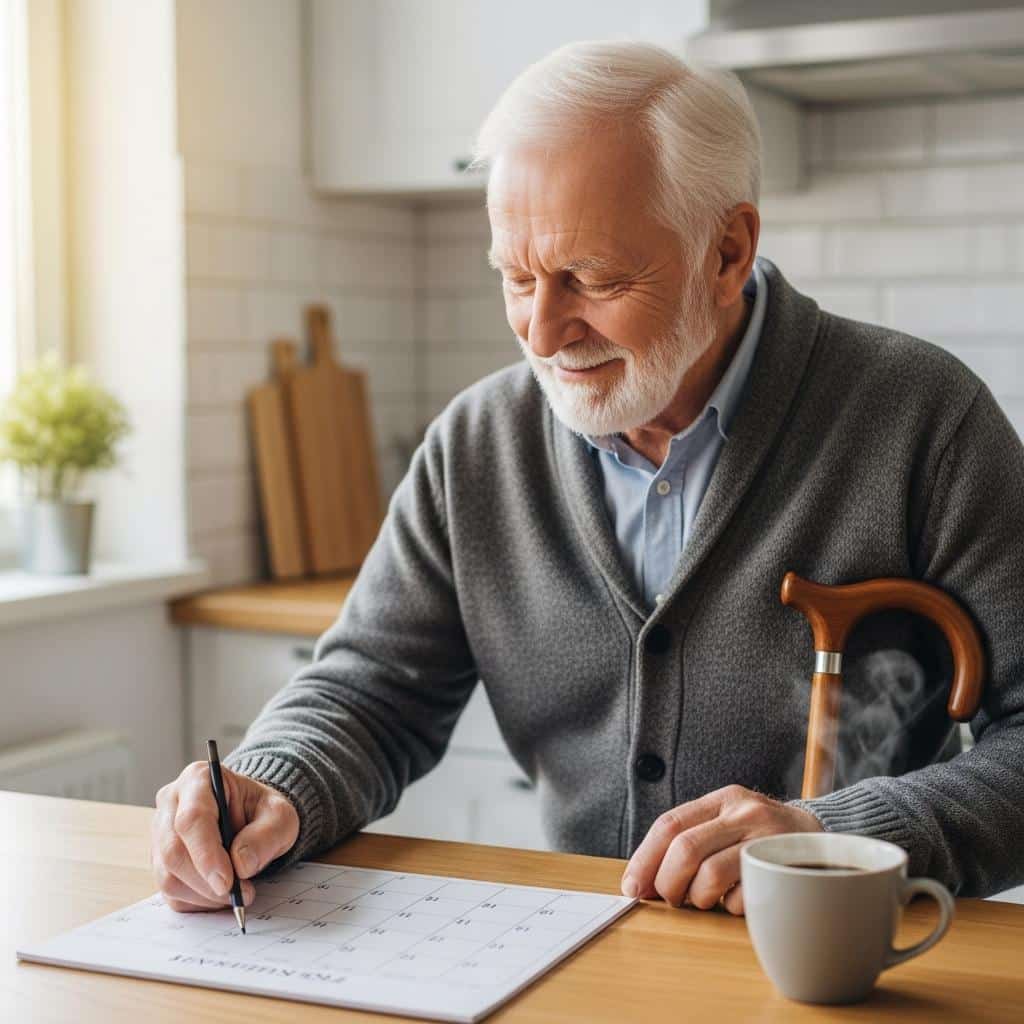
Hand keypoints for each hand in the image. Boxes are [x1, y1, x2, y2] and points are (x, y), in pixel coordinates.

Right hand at [151, 761, 299, 912]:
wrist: (252, 818)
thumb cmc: (262, 811)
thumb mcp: (280, 816)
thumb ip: (266, 835)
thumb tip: (241, 865)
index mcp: (198, 779)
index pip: (192, 819)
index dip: (207, 854)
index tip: (228, 882)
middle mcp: (171, 803)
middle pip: (174, 851)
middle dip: (207, 881)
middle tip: (241, 893)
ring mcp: (160, 834)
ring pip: (168, 876)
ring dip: (204, 895)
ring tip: (238, 892)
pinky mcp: (160, 861)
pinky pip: (170, 892)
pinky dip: (198, 901)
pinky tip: (221, 893)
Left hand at [620, 784, 822, 915]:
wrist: (828, 840)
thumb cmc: (765, 838)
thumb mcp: (731, 823)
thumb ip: (694, 839)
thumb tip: (643, 880)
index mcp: (723, 799)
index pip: (670, 824)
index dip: (644, 858)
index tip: (632, 887)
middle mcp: (744, 812)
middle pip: (685, 849)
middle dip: (666, 883)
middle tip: (668, 900)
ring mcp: (766, 838)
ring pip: (709, 875)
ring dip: (697, 899)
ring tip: (704, 900)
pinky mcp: (784, 869)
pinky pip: (742, 898)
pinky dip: (731, 908)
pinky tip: (740, 900)